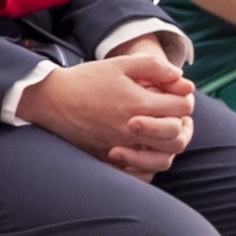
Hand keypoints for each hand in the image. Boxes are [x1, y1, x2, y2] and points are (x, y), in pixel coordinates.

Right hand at [18, 48, 196, 176]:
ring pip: (164, 157)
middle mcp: (132, 129)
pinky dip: (151, 163)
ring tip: (161, 131)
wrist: (51, 99)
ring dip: (168, 144)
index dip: (184, 98)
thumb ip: (153, 66)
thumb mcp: (119, 64)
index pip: (182, 107)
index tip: (175, 93)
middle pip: (178, 135)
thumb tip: (180, 78)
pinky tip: (146, 148)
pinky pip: (141, 171)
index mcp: (137, 103)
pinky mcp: (109, 158)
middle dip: (182, 122)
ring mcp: (121, 146)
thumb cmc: (86, 79)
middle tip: (172, 113)